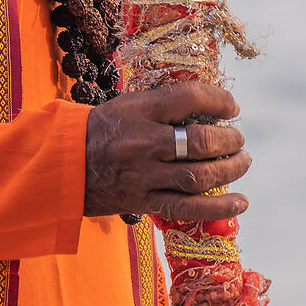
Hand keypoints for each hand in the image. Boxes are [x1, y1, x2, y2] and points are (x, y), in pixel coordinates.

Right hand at [84, 82, 249, 222]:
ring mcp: (143, 176)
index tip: (232, 107)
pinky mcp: (143, 202)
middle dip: (229, 140)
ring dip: (230, 169)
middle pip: (199, 142)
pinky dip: (218, 207)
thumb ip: (163, 104)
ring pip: (199, 176)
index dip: (219, 101)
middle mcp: (142, 143)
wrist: (63, 166)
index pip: (188, 98)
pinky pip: (187, 208)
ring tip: (242, 161)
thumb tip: (211, 106)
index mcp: (137, 111)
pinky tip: (240, 202)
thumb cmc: (101, 130)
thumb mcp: (126, 105)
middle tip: (238, 139)